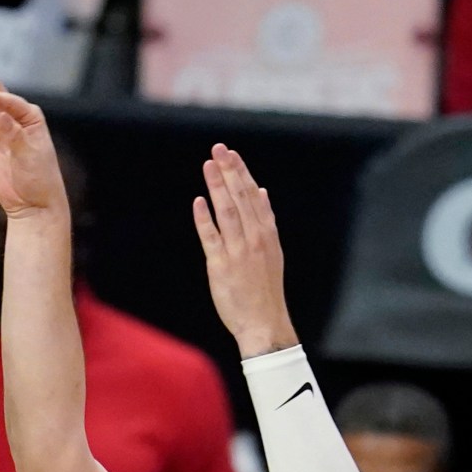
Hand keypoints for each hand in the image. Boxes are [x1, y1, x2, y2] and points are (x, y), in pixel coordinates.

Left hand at [190, 143, 291, 354]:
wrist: (264, 322)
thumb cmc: (265, 288)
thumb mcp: (272, 251)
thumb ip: (265, 220)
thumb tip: (261, 192)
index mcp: (267, 234)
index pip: (253, 196)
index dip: (241, 173)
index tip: (231, 154)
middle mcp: (254, 239)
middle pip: (240, 198)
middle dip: (229, 172)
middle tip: (218, 149)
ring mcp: (238, 251)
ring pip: (227, 212)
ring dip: (218, 187)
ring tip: (209, 165)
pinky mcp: (222, 266)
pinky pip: (212, 238)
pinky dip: (205, 219)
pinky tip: (198, 201)